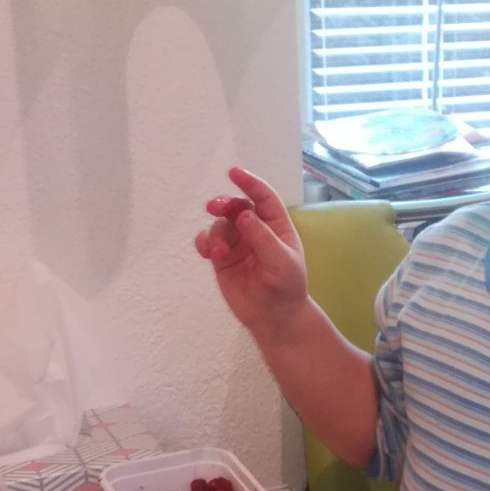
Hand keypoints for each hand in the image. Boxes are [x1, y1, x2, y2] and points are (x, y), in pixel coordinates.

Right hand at [194, 167, 307, 333]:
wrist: (275, 317)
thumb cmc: (286, 287)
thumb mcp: (282, 262)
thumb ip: (263, 238)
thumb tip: (244, 215)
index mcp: (276, 225)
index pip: (263, 197)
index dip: (250, 183)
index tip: (234, 172)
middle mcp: (255, 230)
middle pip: (236, 207)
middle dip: (224, 204)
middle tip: (215, 207)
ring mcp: (237, 243)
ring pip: (219, 225)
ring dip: (215, 234)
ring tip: (218, 253)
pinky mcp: (222, 258)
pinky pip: (207, 242)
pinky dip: (203, 243)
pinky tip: (207, 253)